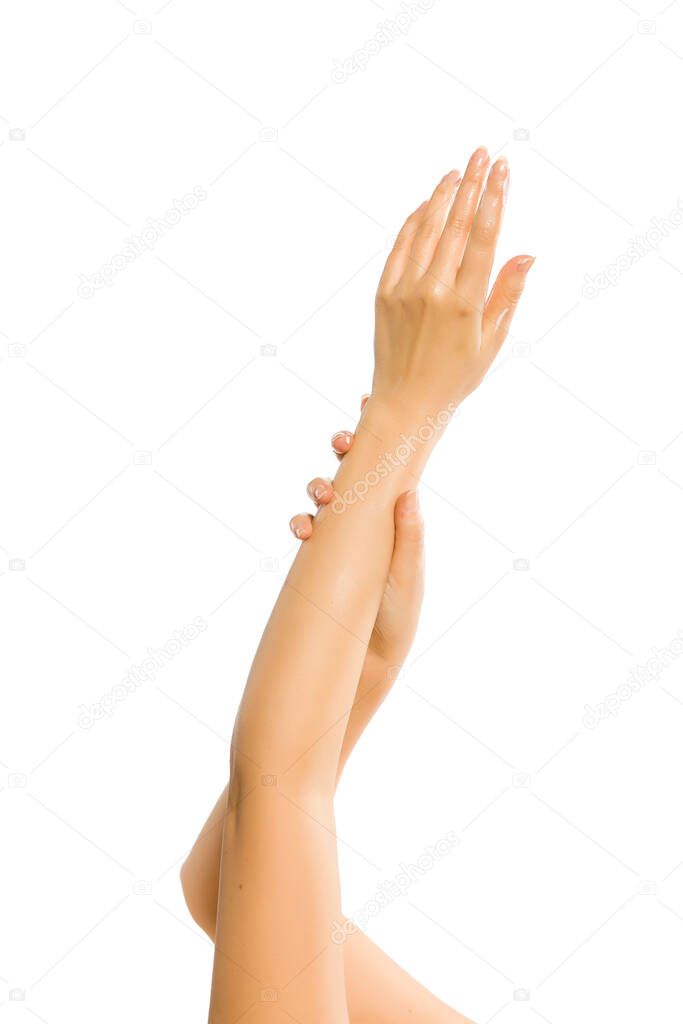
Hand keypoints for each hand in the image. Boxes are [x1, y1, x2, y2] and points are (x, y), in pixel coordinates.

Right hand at [289, 404, 423, 669]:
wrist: (364, 666)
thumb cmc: (396, 622)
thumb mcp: (408, 580)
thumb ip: (409, 540)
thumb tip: (411, 493)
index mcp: (395, 522)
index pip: (389, 470)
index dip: (380, 437)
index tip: (369, 403)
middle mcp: (367, 525)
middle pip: (354, 474)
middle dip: (345, 453)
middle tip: (342, 445)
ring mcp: (340, 540)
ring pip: (326, 497)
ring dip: (320, 486)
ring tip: (322, 493)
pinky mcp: (317, 559)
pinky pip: (307, 529)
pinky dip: (302, 522)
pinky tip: (303, 528)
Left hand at [372, 147, 532, 419]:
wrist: (405, 403)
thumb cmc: (455, 377)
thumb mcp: (492, 342)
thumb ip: (507, 294)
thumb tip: (526, 254)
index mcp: (465, 304)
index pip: (483, 238)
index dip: (495, 199)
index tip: (503, 169)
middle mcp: (433, 291)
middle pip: (457, 225)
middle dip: (473, 184)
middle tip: (483, 153)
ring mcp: (405, 289)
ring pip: (426, 229)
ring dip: (444, 196)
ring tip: (459, 170)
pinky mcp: (384, 293)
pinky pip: (401, 246)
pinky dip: (415, 221)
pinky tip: (429, 203)